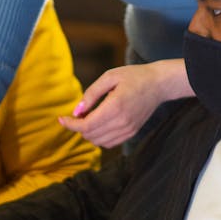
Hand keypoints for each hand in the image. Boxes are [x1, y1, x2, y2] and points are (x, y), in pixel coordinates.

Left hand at [58, 58, 193, 146]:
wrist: (159, 84)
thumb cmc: (133, 76)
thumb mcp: (109, 77)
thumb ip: (91, 94)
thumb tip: (77, 111)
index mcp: (115, 106)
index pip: (87, 125)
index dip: (71, 124)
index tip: (61, 118)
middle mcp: (122, 122)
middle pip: (91, 135)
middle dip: (78, 128)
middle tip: (76, 114)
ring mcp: (128, 129)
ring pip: (99, 142)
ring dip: (88, 133)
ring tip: (87, 118)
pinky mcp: (132, 132)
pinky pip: (110, 143)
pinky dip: (99, 137)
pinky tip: (98, 124)